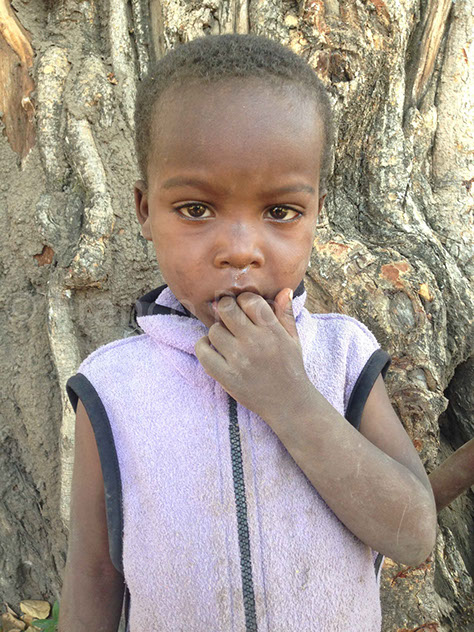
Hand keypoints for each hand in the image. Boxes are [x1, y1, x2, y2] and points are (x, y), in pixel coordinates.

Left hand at [194, 288, 314, 421]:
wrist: (289, 403)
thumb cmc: (290, 367)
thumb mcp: (293, 339)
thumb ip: (286, 314)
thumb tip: (284, 290)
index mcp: (272, 330)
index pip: (249, 300)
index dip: (243, 300)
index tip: (244, 307)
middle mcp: (255, 342)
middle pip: (226, 309)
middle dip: (226, 309)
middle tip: (229, 317)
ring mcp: (239, 360)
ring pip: (214, 330)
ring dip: (218, 331)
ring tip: (226, 337)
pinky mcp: (227, 376)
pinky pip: (203, 352)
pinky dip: (203, 346)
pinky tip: (212, 348)